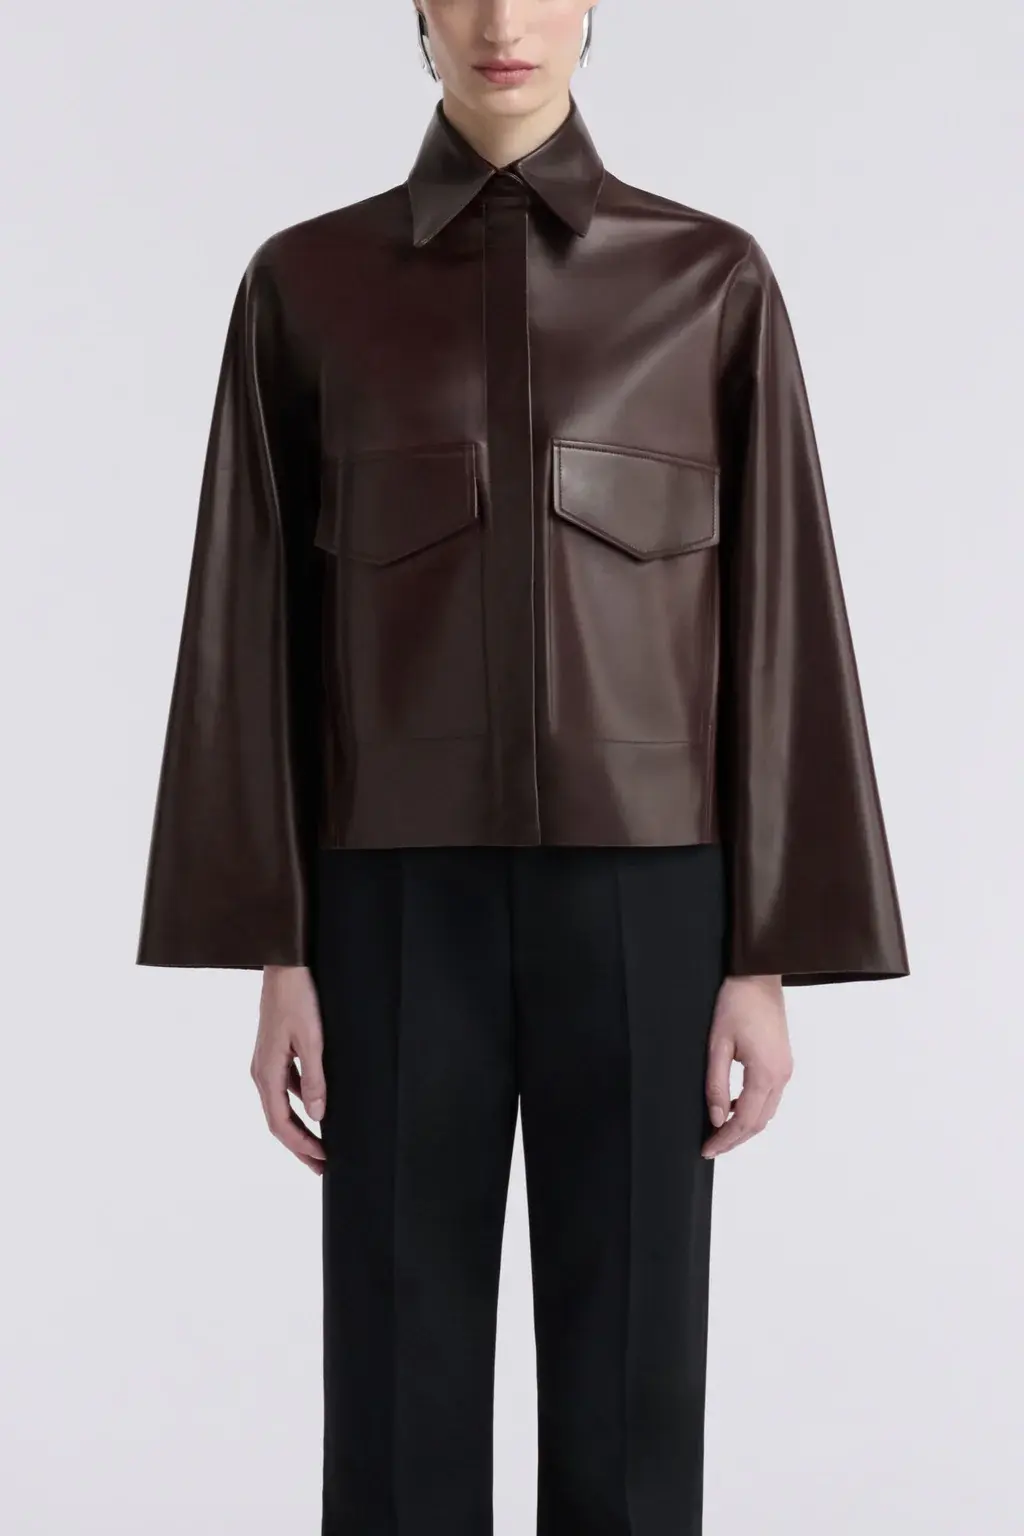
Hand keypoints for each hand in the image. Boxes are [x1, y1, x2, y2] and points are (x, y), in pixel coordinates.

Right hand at [250, 965, 327, 1174]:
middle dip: (299, 1145)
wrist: (284, 966)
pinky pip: (285, 1087)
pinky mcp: (274, 1052)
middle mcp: (261, 1072)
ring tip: (319, 1143)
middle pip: (278, 1120)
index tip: (321, 1161)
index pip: (280, 1124)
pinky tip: (315, 1105)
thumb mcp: (312, 1040)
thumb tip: (318, 1115)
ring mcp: (266, 1062)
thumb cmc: (297, 999)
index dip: (300, 1146)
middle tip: (321, 1165)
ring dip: (299, 1126)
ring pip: (281, 1105)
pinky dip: (299, 1102)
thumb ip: (315, 1079)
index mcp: (267, 1073)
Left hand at [701, 974, 792, 1157]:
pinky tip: (732, 1106)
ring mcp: (785, 1069)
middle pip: (759, 1122)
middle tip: (710, 1148)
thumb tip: (716, 1118)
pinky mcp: (783, 1062)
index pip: (745, 1121)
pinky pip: (769, 1096)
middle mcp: (781, 1075)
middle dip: (735, 1139)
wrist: (758, 977)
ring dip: (744, 1126)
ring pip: (767, 1112)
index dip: (725, 1140)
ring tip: (719, 1132)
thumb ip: (716, 1085)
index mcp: (765, 1073)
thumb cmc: (735, 1004)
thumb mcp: (717, 1045)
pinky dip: (752, 1108)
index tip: (706, 1150)